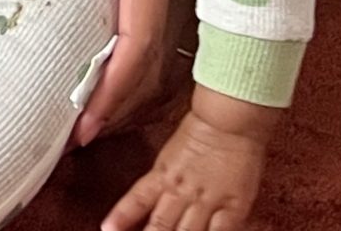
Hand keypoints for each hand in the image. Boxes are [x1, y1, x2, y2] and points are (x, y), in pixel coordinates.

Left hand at [13, 0, 200, 145]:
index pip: (139, 39)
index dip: (113, 88)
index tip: (86, 123)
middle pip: (157, 66)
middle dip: (121, 107)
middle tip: (81, 136)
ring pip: (178, 61)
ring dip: (144, 95)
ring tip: (104, 122)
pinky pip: (190, 43)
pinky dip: (165, 72)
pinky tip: (142, 86)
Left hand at [103, 93, 276, 230]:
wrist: (229, 119)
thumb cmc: (203, 129)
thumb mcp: (172, 154)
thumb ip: (163, 179)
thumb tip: (155, 195)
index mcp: (163, 174)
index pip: (137, 200)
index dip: (121, 218)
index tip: (108, 229)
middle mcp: (181, 191)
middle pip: (160, 226)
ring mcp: (206, 201)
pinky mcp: (232, 207)